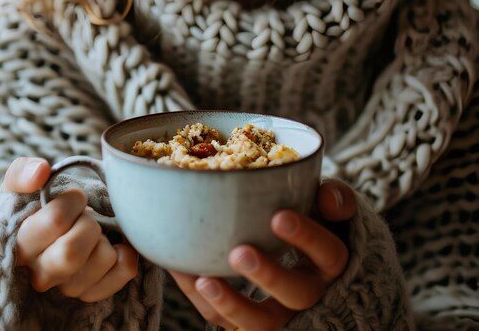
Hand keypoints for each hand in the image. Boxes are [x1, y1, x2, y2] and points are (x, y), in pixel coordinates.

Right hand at [2, 157, 138, 301]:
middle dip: (88, 224)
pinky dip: (125, 257)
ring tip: (94, 232)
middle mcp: (39, 272)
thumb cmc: (38, 205)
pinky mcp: (89, 293)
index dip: (73, 201)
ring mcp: (65, 287)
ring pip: (101, 260)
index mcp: (19, 243)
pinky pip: (119, 276)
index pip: (55, 220)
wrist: (53, 227)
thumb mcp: (21, 185)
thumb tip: (40, 172)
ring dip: (105, 238)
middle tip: (86, 216)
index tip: (74, 197)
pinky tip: (116, 246)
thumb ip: (21, 173)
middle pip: (72, 252)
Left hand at [169, 179, 356, 330]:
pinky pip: (226, 321)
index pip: (328, 253)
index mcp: (331, 261)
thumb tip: (326, 197)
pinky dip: (203, 301)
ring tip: (204, 281)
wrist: (304, 248)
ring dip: (231, 305)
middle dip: (268, 276)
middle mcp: (311, 293)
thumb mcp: (331, 205)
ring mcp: (281, 312)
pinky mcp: (250, 320)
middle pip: (297, 295)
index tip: (279, 217)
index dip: (306, 237)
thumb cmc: (315, 219)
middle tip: (239, 253)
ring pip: (262, 324)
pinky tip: (181, 271)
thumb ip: (335, 196)